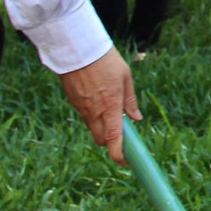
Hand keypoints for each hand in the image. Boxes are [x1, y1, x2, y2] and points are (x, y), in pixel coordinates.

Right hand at [59, 46, 139, 164]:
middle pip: (102, 139)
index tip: (125, 162)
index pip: (114, 139)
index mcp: (110, 106)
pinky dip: (93, 117)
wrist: (78, 48)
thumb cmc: (106, 61)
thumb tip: (136, 118)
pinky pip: (85, 117)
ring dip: (102, 128)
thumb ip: (130, 100)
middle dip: (111, 141)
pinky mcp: (74, 102)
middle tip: (121, 130)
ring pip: (93, 129)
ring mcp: (82, 108)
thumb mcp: (125, 78)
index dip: (118, 154)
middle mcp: (94, 112)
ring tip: (110, 109)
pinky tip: (98, 101)